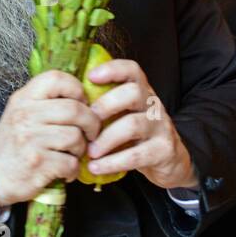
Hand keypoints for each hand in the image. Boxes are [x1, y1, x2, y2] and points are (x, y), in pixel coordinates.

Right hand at [0, 70, 100, 207]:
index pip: (55, 78)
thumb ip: (44, 101)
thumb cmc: (13, 143)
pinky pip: (71, 163)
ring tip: (72, 154)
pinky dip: (73, 170)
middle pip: (74, 109)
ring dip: (80, 149)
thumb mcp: (20, 113)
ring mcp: (30, 140)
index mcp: (23, 100)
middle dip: (91, 123)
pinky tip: (65, 171)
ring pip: (75, 137)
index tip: (82, 102)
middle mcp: (25, 116)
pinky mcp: (37, 164)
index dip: (76, 88)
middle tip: (91, 132)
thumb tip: (82, 96)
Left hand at [82, 57, 197, 190]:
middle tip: (86, 123)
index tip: (90, 76)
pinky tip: (96, 167)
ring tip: (89, 152)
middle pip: (133, 92)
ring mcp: (161, 127)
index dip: (112, 69)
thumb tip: (65, 102)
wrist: (170, 162)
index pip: (132, 69)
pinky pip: (137, 155)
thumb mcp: (123, 116)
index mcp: (141, 92)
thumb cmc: (136, 136)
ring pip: (133, 125)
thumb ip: (103, 107)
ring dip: (106, 139)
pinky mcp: (163, 150)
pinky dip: (113, 162)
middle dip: (106, 105)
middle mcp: (153, 105)